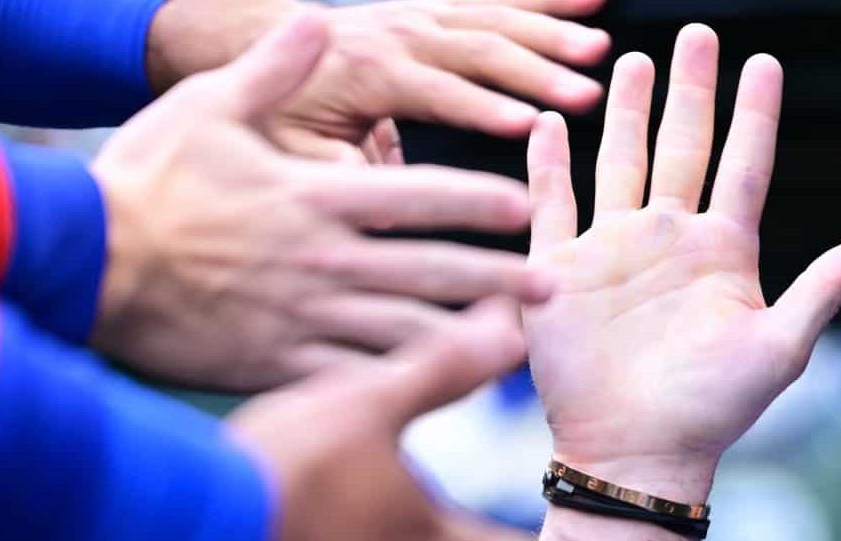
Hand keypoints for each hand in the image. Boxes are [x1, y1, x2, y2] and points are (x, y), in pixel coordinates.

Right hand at [92, 13, 547, 392]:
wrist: (83, 264)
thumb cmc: (142, 183)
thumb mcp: (205, 107)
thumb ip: (272, 68)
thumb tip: (320, 18)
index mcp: (315, 197)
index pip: (419, 195)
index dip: (480, 199)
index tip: (526, 203)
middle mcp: (324, 261)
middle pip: (434, 271)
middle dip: (501, 279)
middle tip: (554, 287)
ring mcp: (306, 319)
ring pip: (409, 333)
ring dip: (470, 341)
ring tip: (517, 347)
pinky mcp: (282, 366)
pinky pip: (358, 383)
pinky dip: (406, 392)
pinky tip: (443, 398)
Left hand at [146, 0, 610, 160]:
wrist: (240, 59)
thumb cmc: (273, 125)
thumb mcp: (297, 163)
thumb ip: (348, 183)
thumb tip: (390, 219)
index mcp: (365, 73)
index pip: (435, 92)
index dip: (480, 110)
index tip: (528, 128)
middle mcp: (392, 33)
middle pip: (475, 49)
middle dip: (535, 71)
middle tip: (589, 94)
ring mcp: (412, 15)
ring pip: (489, 19)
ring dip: (549, 33)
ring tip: (600, 47)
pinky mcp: (427, 10)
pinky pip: (490, 0)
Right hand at [521, 26, 840, 500]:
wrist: (636, 454)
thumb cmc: (712, 411)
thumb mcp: (779, 348)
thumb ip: (822, 290)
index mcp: (723, 253)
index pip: (744, 165)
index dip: (755, 115)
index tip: (765, 63)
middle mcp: (668, 240)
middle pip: (682, 145)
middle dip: (690, 90)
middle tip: (699, 34)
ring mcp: (612, 251)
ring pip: (619, 160)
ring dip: (624, 111)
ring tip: (633, 59)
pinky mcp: (560, 271)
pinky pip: (553, 204)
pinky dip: (548, 163)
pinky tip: (549, 123)